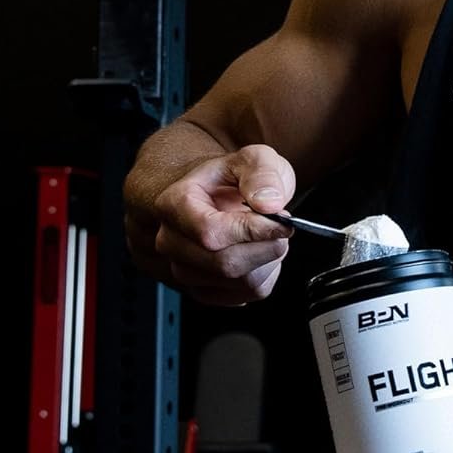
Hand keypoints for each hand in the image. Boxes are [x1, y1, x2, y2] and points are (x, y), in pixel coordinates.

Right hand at [139, 145, 296, 306]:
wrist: (216, 195)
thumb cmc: (229, 179)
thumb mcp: (254, 159)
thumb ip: (263, 174)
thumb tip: (269, 202)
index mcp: (175, 204)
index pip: (211, 232)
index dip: (253, 231)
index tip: (282, 222)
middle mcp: (171, 241)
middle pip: (225, 263)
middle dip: (266, 246)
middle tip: (279, 226)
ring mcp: (184, 269)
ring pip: (240, 282)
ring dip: (268, 259)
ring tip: (265, 235)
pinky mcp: (203, 290)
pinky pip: (246, 294)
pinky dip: (265, 274)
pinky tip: (258, 252)